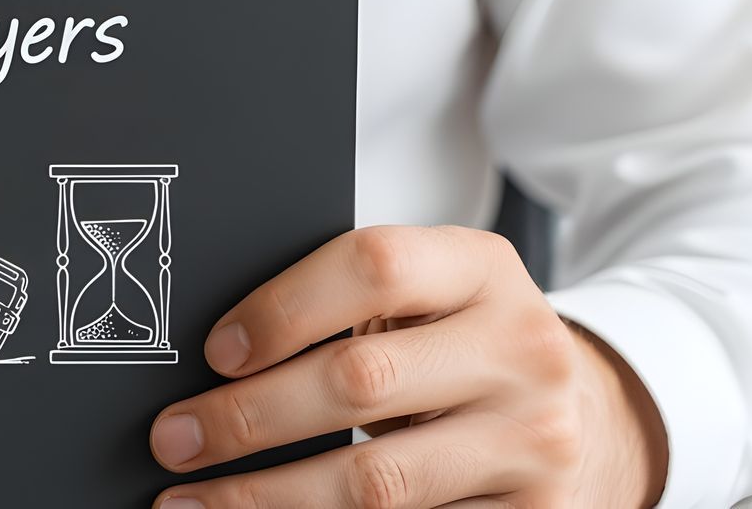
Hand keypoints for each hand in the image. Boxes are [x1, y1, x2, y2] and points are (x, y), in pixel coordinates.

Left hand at [148, 226, 666, 508]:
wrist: (578, 412)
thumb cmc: (463, 342)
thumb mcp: (431, 296)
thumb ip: (349, 301)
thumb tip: (214, 353)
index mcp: (482, 268)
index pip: (374, 267)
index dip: (283, 308)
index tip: (215, 351)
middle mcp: (520, 349)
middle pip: (361, 381)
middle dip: (248, 417)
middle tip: (173, 438)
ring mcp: (534, 439)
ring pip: (376, 480)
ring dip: (267, 497)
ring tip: (192, 502)